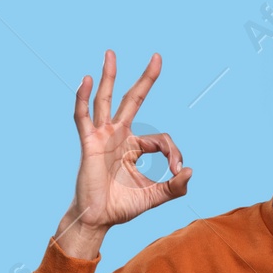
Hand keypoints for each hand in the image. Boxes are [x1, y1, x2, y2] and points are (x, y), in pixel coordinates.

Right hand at [58, 51, 193, 252]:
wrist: (99, 219)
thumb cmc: (122, 206)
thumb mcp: (155, 196)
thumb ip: (175, 187)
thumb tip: (190, 171)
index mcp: (135, 146)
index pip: (161, 138)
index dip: (174, 152)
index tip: (176, 171)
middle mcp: (119, 136)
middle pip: (134, 100)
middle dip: (146, 79)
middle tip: (158, 57)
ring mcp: (103, 136)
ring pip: (106, 100)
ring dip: (109, 76)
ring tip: (111, 53)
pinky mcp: (89, 143)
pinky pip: (83, 116)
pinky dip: (82, 98)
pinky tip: (84, 80)